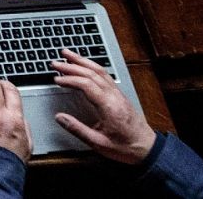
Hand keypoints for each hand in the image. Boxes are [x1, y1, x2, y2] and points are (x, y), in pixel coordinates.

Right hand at [51, 49, 156, 163]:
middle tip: (55, 63)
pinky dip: (92, 66)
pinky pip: (104, 74)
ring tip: (68, 54)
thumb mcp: (98, 144)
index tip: (56, 79)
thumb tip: (60, 118)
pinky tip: (85, 64)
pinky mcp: (119, 94)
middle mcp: (114, 95)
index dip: (70, 79)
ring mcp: (118, 93)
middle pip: (91, 73)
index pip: (86, 84)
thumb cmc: (125, 147)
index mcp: (109, 106)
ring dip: (82, 60)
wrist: (147, 148)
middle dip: (72, 65)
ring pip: (99, 70)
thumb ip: (77, 129)